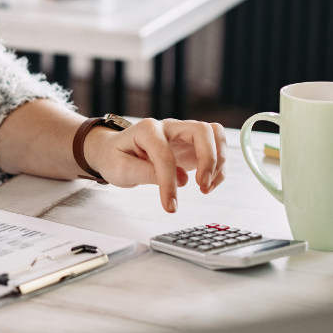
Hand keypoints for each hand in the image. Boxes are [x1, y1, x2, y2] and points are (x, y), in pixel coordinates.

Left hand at [85, 118, 226, 212]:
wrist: (114, 152)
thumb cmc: (116, 158)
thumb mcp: (120, 170)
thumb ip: (147, 173)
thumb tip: (181, 180)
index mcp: (147, 129)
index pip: (165, 154)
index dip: (169, 181)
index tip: (169, 205)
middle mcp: (169, 127)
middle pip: (202, 130)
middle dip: (208, 159)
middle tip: (202, 186)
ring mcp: (182, 135)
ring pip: (215, 134)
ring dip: (219, 161)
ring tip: (206, 186)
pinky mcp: (191, 146)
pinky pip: (216, 149)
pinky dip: (219, 167)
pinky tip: (208, 185)